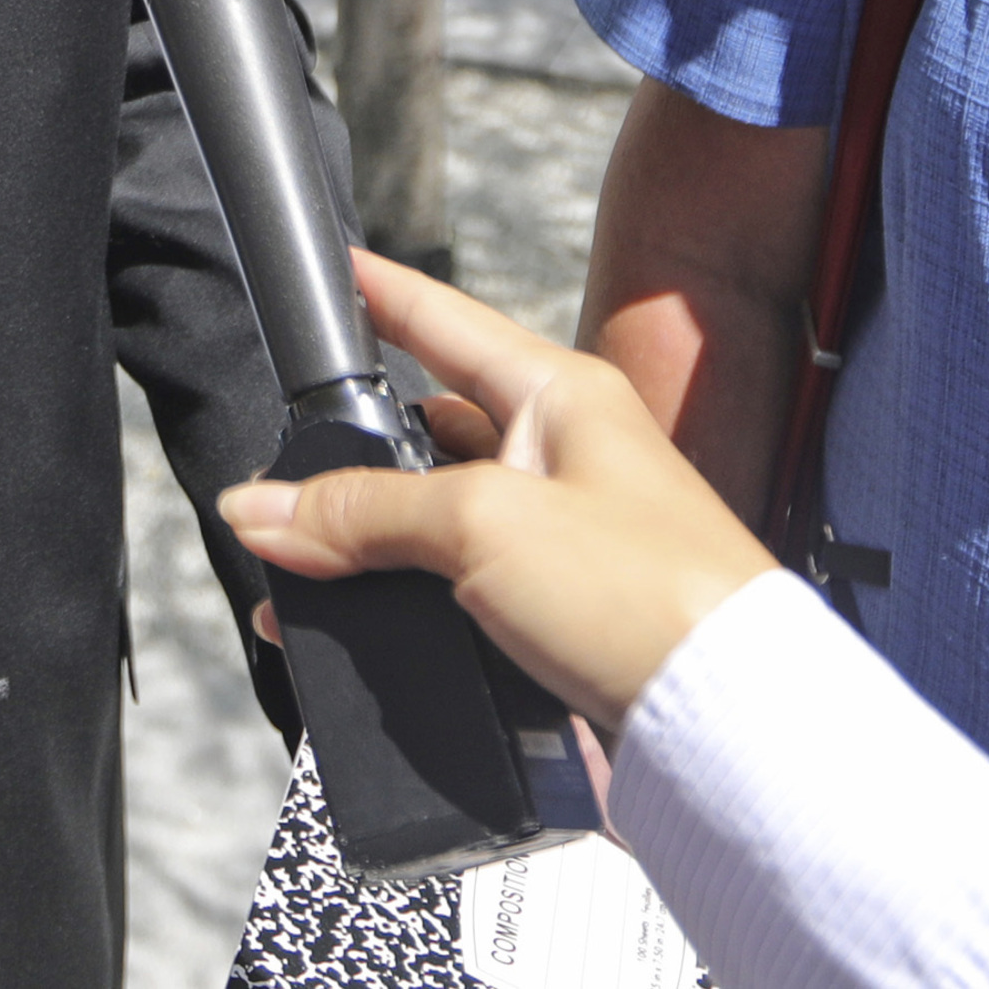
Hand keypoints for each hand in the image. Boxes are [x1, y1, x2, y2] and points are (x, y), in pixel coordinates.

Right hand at [218, 251, 776, 732]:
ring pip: (437, 520)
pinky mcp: (557, 614)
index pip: (448, 321)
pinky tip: (360, 625)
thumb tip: (262, 507)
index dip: (384, 293)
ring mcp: (562, 538)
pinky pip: (458, 592)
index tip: (334, 266)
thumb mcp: (483, 525)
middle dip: (353, 454)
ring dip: (369, 542)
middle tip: (279, 472)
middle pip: (430, 432)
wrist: (726, 723)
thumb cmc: (648, 592)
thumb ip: (366, 513)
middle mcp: (564, 457)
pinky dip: (404, 604)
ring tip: (298, 566)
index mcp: (562, 396)